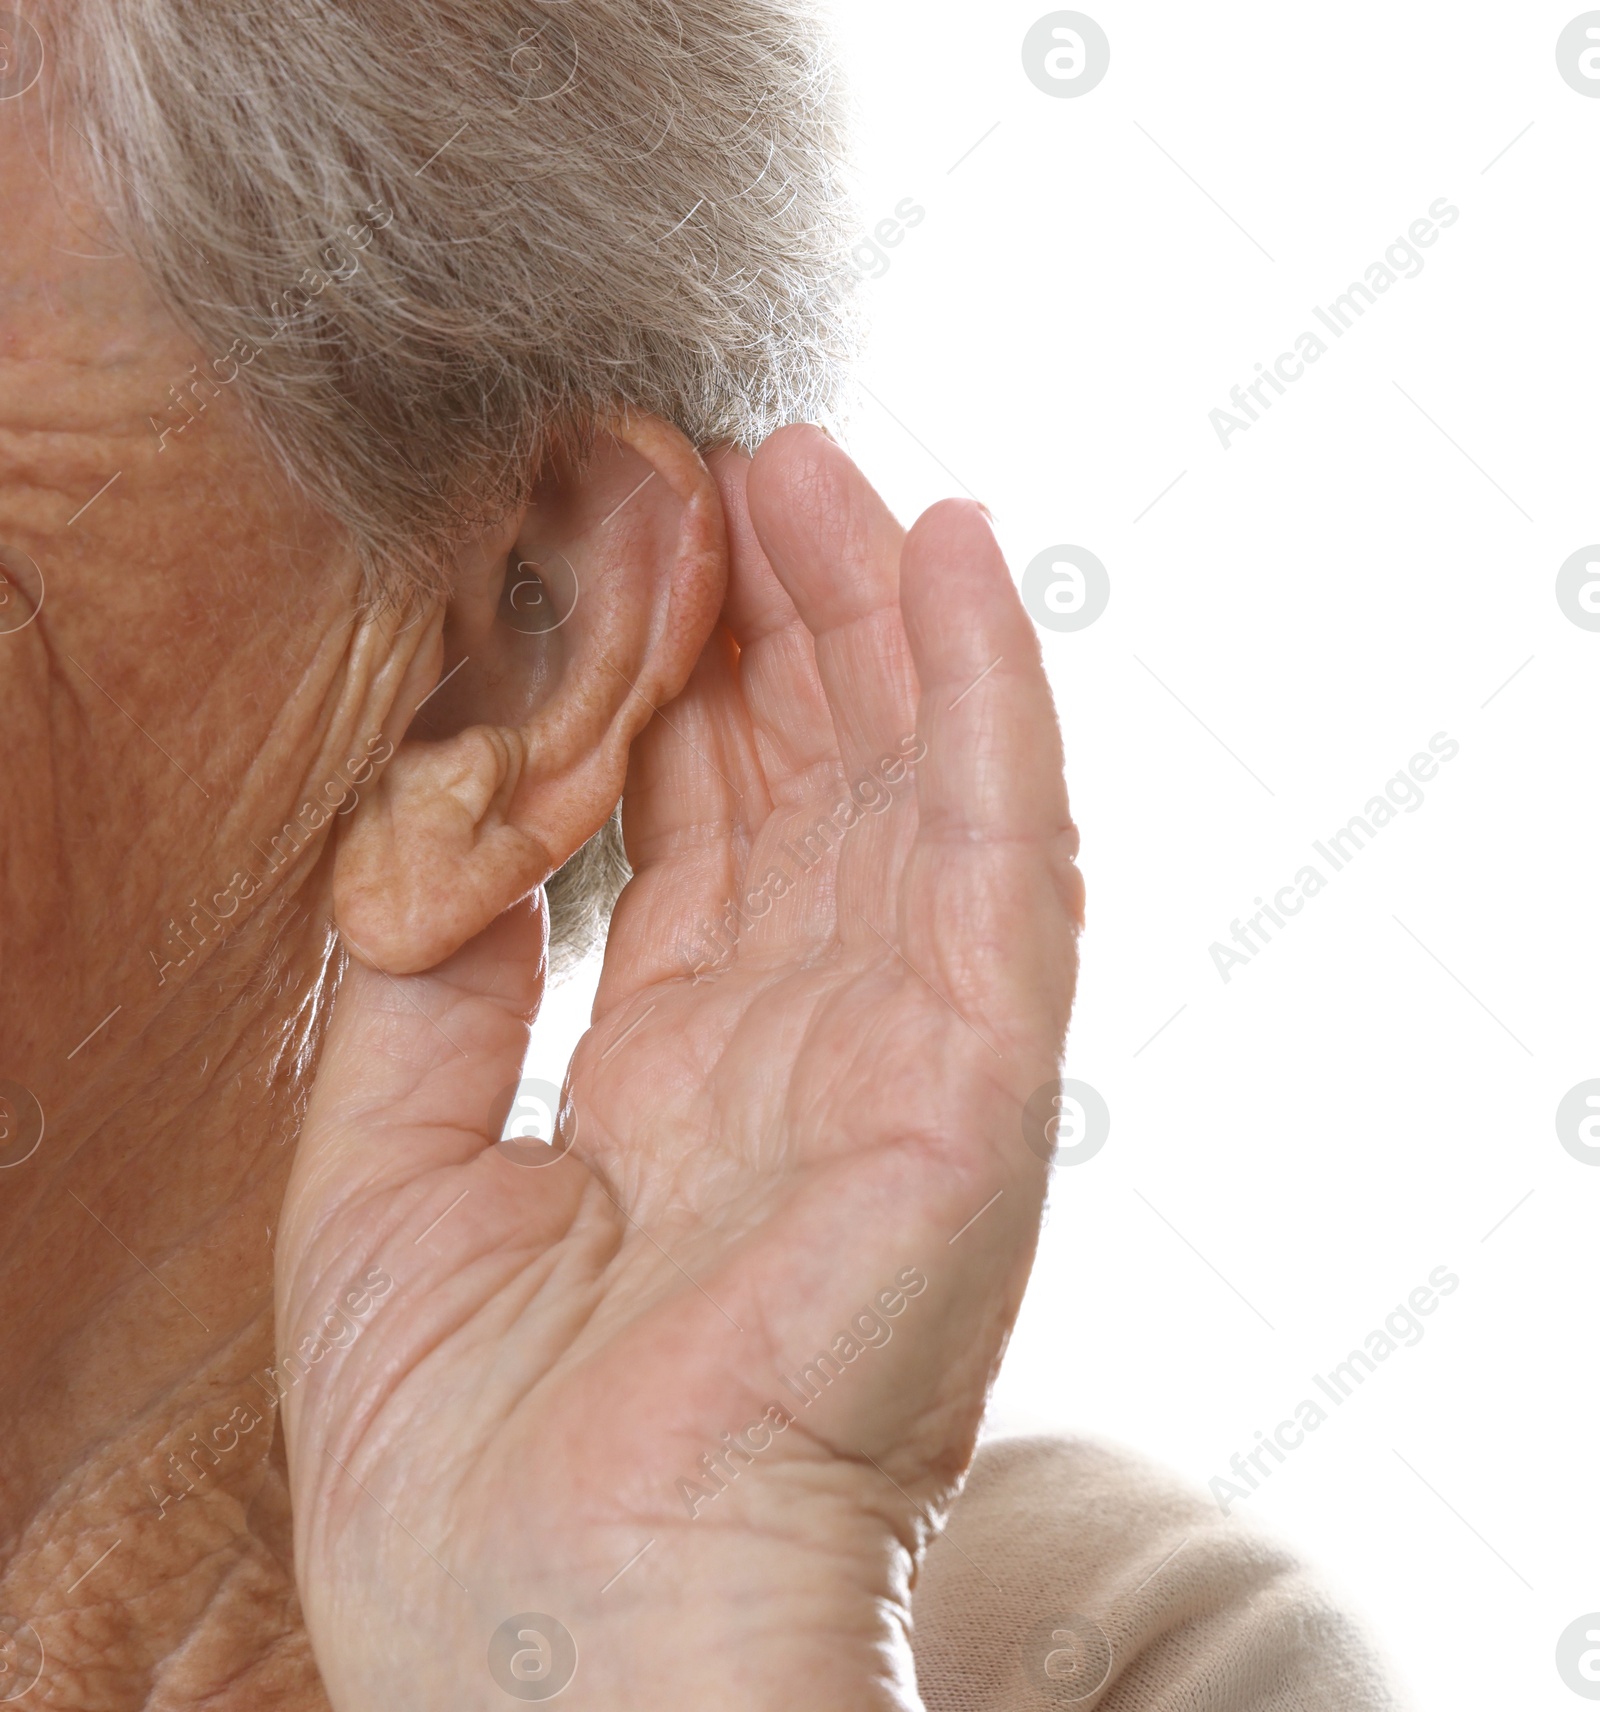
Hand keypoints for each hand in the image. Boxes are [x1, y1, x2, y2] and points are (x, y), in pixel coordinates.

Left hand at [276, 427, 1083, 1709]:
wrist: (558, 1666)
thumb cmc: (465, 1481)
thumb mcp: (386, 1181)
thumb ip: (432, 991)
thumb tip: (451, 821)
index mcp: (687, 1091)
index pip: (699, 850)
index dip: (673, 701)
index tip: (639, 564)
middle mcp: (813, 1065)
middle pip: (814, 800)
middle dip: (780, 629)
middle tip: (743, 468)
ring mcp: (907, 1072)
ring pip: (911, 799)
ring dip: (877, 626)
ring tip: (829, 473)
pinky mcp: (975, 1097)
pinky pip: (998, 866)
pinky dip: (986, 710)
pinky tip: (956, 566)